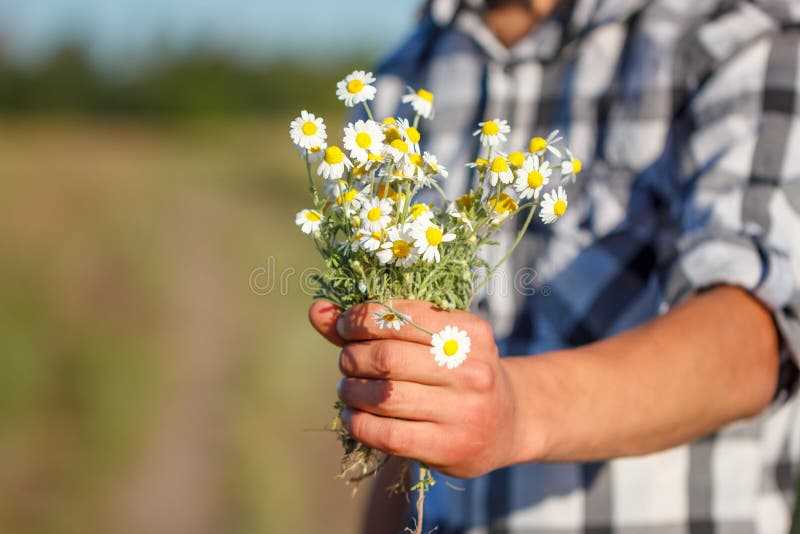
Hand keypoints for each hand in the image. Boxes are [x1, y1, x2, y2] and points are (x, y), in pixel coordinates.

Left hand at [309, 299, 523, 477]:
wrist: (509, 421)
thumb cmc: (458, 370)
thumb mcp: (433, 338)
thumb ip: (375, 324)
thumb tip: (317, 310)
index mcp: (469, 331)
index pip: (402, 316)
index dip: (361, 319)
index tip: (346, 327)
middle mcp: (472, 369)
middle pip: (388, 357)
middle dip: (352, 357)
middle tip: (346, 362)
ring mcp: (465, 411)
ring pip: (385, 396)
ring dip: (351, 391)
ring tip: (348, 388)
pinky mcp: (450, 448)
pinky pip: (389, 435)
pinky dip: (359, 423)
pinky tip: (353, 416)